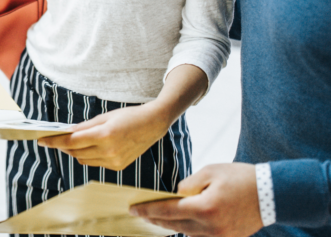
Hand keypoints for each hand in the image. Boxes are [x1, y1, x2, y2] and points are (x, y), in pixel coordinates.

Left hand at [38, 103, 169, 170]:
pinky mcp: (118, 167)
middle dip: (62, 146)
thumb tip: (67, 133)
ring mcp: (115, 161)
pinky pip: (95, 163)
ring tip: (69, 143)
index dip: (54, 141)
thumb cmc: (128, 116)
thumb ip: (84, 127)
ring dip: (74, 152)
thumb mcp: (104, 117)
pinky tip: (87, 147)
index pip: (72, 142)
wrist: (152, 125)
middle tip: (53, 138)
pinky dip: (88, 156)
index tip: (41, 140)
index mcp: (105, 135)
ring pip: (84, 160)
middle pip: (76, 152)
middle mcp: (109, 151)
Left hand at [130, 163, 262, 236]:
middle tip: (138, 214)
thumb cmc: (239, 178)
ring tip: (154, 218)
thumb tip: (174, 196)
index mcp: (204, 208)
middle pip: (174, 225)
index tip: (132, 209)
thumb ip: (188, 185)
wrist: (271, 194)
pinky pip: (200, 236)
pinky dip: (187, 229)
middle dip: (154, 219)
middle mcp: (211, 227)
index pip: (167, 211)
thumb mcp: (210, 172)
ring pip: (186, 233)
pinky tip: (177, 223)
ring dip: (169, 225)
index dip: (147, 210)